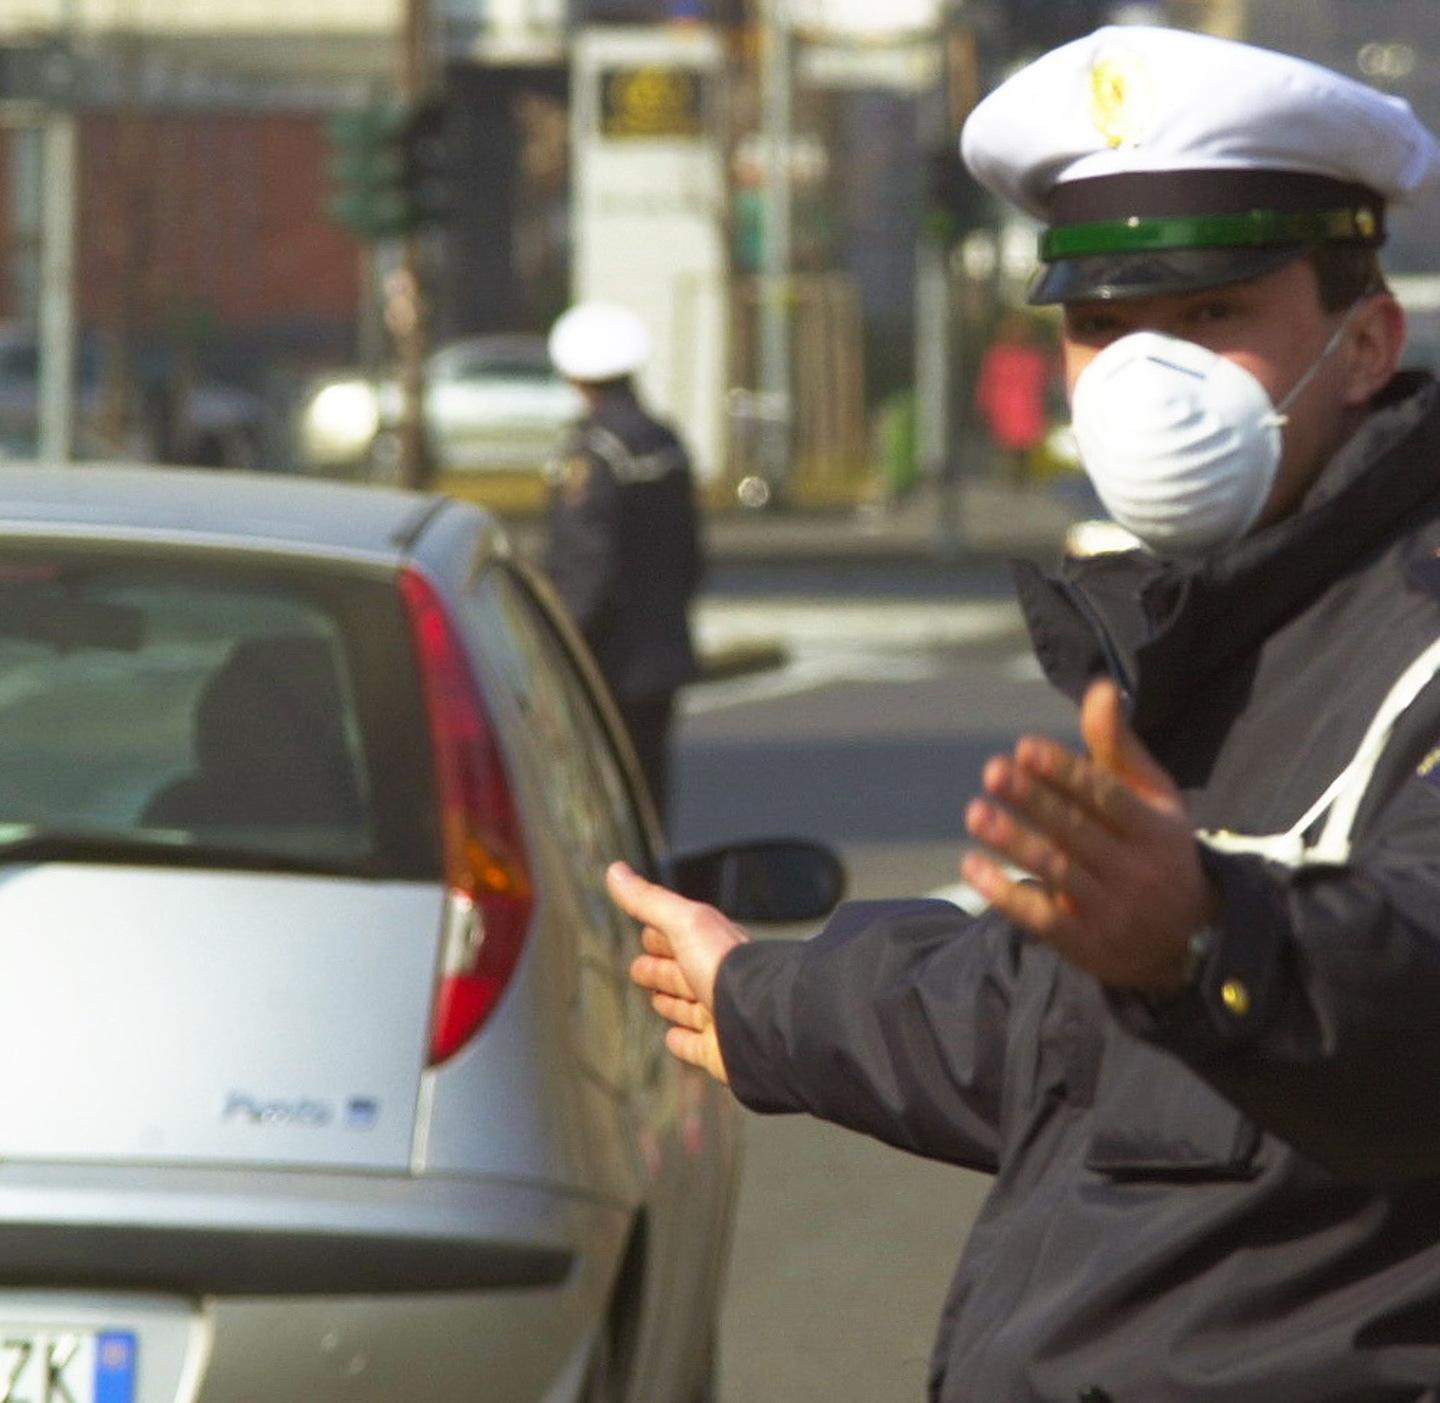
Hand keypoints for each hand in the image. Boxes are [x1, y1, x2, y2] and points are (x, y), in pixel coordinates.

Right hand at [606, 862, 749, 1083]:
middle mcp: (717, 979)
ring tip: (656, 999)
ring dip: (672, 1002)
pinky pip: (696, 1045)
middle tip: (638, 969)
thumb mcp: (683, 922)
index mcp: (711, 945)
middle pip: (681, 972)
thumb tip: (614, 871)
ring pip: (689, 1007)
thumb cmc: (725, 965)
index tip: (645, 932)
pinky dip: (683, 1041)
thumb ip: (649, 901)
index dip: (660, 932)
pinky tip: (673, 1037)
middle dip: (660, 968)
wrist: (760, 1019)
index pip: (680, 935)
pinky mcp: (717, 1050)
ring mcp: (718, 1016)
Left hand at [962, 679, 1218, 992]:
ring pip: (1058, 871)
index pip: (1106, 796)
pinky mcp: (1087, 944)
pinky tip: (973, 866)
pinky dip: (1007, 894)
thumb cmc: (1155, 848)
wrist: (1189, 941)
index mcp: (1154, 827)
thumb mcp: (1152, 797)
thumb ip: (1117, 746)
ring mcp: (1112, 909)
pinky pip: (1044, 919)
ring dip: (1015, 841)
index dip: (1065, 772)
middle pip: (1078, 831)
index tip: (1025, 747)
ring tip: (976, 813)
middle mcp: (1136, 868)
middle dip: (1035, 801)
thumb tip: (1099, 688)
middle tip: (994, 771)